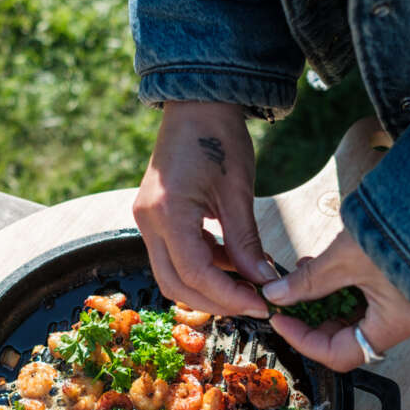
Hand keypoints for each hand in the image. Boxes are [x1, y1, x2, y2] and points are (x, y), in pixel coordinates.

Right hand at [133, 102, 272, 316]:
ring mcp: (147, 219)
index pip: (195, 274)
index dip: (229, 296)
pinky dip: (203, 265)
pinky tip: (233, 261)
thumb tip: (263, 281)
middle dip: (215, 300)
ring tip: (249, 281)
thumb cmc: (219, 138)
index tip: (260, 305)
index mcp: (168, 213)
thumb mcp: (238, 193)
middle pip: (175, 283)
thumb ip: (246, 242)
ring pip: (173, 273)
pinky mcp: (154, 217)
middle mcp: (148, 220)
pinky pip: (175, 254)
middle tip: (253, 303)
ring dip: (209, 284)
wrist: (197, 104)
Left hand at [263, 229, 409, 369]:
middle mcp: (404, 320)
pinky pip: (367, 296)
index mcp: (396, 323)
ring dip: (324, 299)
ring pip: (354, 315)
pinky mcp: (405, 285)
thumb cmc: (409, 230)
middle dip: (311, 319)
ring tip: (302, 275)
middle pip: (347, 336)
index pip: (340, 354)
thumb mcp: (347, 256)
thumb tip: (278, 293)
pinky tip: (323, 266)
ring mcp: (407, 303)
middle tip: (287, 300)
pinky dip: (342, 286)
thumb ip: (309, 279)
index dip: (304, 341)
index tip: (281, 321)